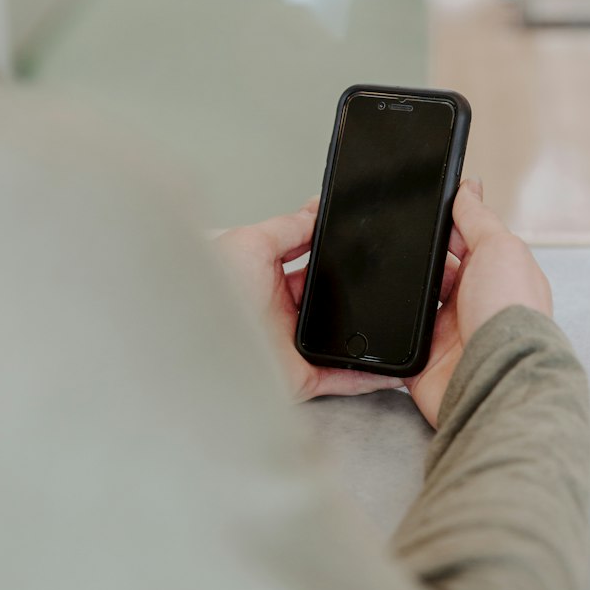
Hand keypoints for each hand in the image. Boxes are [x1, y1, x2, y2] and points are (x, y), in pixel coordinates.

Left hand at [216, 200, 402, 402]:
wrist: (191, 347)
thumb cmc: (204, 295)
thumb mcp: (246, 242)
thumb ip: (286, 227)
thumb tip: (314, 211)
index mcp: (264, 278)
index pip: (309, 261)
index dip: (334, 253)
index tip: (362, 242)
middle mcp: (279, 313)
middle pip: (330, 299)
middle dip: (357, 290)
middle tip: (385, 276)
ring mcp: (291, 346)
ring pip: (342, 338)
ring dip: (369, 331)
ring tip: (398, 316)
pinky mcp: (301, 378)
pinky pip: (344, 378)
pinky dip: (371, 375)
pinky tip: (393, 365)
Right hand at [406, 179, 552, 428]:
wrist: (498, 378)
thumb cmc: (512, 317)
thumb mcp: (500, 249)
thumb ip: (479, 219)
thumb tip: (469, 188)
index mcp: (494, 275)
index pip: (461, 243)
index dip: (441, 228)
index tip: (418, 212)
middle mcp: (471, 304)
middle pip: (431, 273)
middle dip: (415, 262)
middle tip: (396, 249)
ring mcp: (446, 335)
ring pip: (410, 305)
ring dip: (399, 296)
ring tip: (385, 282)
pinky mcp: (422, 362)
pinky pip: (395, 342)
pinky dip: (386, 332)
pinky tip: (376, 317)